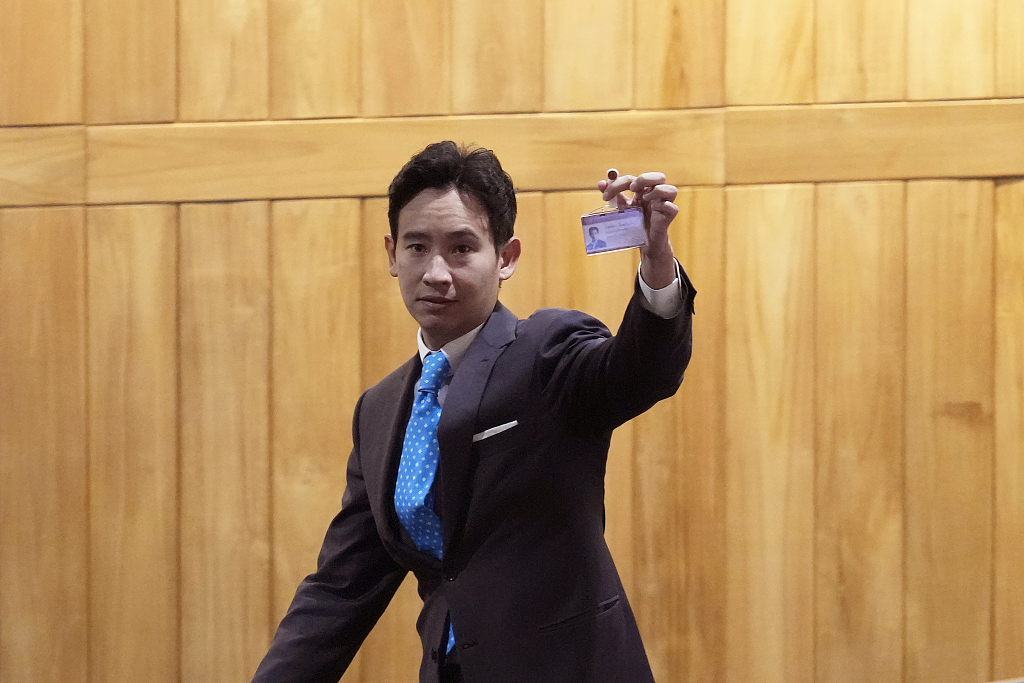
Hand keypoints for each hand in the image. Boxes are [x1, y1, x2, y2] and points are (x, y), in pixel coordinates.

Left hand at [598, 171, 677, 288]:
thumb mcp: (623, 208)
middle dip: (644, 179)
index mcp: (644, 190)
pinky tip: (655, 210)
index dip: (618, 184)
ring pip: (671, 189)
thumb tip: (601, 183)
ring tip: (645, 199)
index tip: (605, 197)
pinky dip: (664, 206)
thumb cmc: (636, 222)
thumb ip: (615, 195)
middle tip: (632, 189)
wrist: (645, 242)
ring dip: (657, 191)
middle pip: (659, 177)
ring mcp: (665, 205)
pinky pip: (672, 208)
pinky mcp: (669, 217)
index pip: (633, 179)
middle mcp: (656, 194)